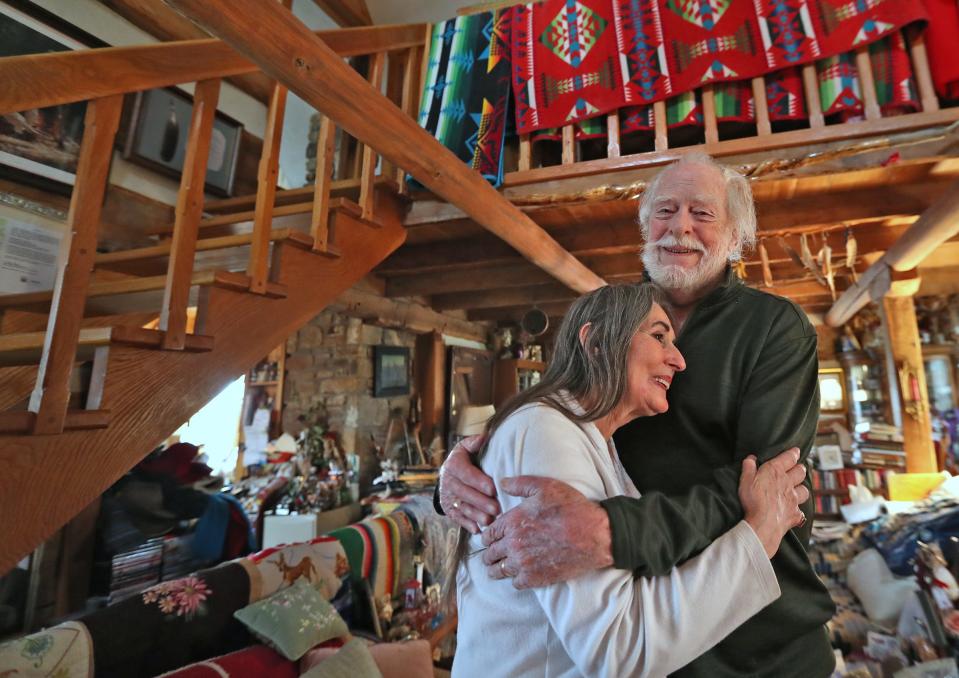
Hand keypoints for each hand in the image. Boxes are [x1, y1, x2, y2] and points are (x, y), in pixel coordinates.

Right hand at [438, 435, 499, 533]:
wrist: (448, 473)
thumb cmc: (464, 459)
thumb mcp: (466, 448)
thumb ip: (474, 443)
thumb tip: (484, 438)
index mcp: (453, 464)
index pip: (466, 473)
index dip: (479, 481)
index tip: (493, 488)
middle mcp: (447, 481)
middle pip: (464, 493)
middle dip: (481, 502)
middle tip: (496, 509)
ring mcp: (447, 496)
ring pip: (462, 507)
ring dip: (475, 515)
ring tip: (490, 521)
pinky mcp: (448, 508)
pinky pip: (456, 518)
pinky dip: (466, 524)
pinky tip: (477, 529)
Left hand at [480, 476, 612, 588]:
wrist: (594, 534)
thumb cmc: (571, 507)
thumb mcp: (545, 486)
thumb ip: (519, 484)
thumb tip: (502, 483)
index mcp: (512, 521)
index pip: (488, 534)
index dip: (487, 536)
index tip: (489, 539)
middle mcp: (513, 544)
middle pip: (490, 554)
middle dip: (489, 554)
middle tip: (491, 555)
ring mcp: (523, 563)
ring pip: (498, 571)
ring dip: (496, 569)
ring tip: (498, 569)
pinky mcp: (536, 578)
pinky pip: (515, 583)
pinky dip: (515, 579)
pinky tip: (518, 575)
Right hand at [738, 447, 808, 557]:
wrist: (763, 523)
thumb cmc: (753, 501)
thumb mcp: (745, 480)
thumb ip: (748, 468)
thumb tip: (751, 458)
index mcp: (775, 472)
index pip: (789, 458)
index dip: (793, 453)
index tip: (796, 451)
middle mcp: (788, 483)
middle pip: (800, 472)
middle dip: (800, 469)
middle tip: (798, 468)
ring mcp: (794, 499)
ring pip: (804, 490)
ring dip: (801, 488)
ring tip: (797, 489)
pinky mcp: (795, 513)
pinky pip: (800, 510)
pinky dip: (798, 510)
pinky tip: (793, 511)